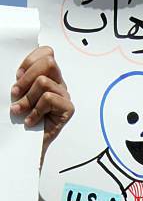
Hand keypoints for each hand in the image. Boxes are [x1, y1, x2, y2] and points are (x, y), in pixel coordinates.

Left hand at [10, 46, 73, 165]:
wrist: (30, 147)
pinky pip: (48, 99)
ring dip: (27, 98)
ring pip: (44, 82)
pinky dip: (35, 110)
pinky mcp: (68, 109)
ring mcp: (64, 96)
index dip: (29, 61)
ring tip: (19, 110)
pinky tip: (30, 121)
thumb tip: (18, 71)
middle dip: (27, 76)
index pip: (47, 53)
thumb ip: (23, 81)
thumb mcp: (20, 95)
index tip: (17, 78)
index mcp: (48, 76)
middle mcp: (59, 84)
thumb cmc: (24, 120)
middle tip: (15, 93)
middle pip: (49, 62)